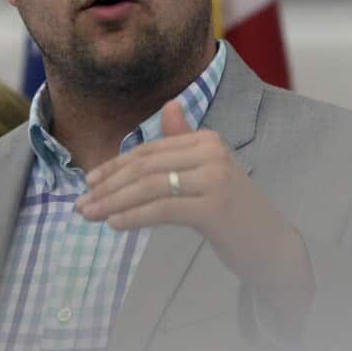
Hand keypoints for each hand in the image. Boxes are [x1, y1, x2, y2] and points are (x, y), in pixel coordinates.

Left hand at [77, 100, 314, 327]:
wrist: (271, 245)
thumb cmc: (233, 210)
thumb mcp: (207, 172)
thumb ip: (185, 141)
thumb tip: (169, 105)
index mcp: (207, 140)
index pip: (149, 150)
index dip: (115, 166)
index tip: (89, 183)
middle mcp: (212, 152)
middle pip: (146, 166)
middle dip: (108, 186)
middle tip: (80, 204)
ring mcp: (215, 178)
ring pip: (150, 187)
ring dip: (113, 202)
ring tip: (89, 215)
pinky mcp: (215, 207)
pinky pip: (163, 209)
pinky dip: (134, 216)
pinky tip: (115, 224)